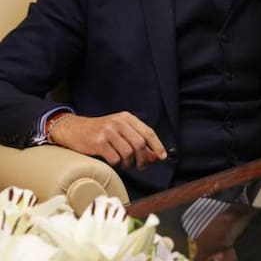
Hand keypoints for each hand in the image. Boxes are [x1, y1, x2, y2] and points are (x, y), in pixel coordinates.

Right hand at [50, 112, 166, 169]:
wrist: (73, 129)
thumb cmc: (99, 132)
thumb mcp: (119, 130)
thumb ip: (136, 140)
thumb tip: (155, 156)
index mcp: (127, 117)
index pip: (148, 132)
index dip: (157, 146)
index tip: (163, 157)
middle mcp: (118, 122)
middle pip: (140, 144)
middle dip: (144, 158)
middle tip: (142, 166)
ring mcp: (108, 132)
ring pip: (128, 152)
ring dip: (130, 163)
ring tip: (126, 165)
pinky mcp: (98, 142)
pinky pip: (115, 158)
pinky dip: (118, 164)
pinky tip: (115, 163)